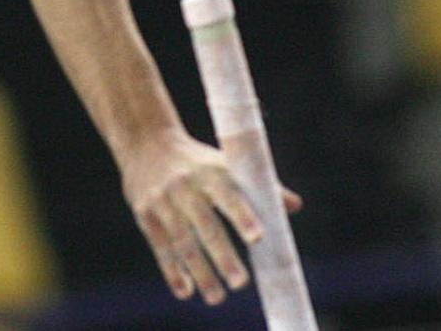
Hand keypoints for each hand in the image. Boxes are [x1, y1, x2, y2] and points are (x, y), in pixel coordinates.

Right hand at [120, 132, 302, 304]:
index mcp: (210, 172)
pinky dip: (173, 271)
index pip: (229, 195)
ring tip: (217, 298)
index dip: (242, 216)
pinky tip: (186, 292)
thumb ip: (258, 185)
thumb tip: (295, 206)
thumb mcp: (224, 163)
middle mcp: (185, 186)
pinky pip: (161, 247)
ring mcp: (163, 201)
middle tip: (240, 283)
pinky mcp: (145, 214)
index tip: (258, 237)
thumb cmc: (197, 161)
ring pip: (183, 242)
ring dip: (200, 272)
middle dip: (223, 256)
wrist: (145, 143)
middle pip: (206, 225)